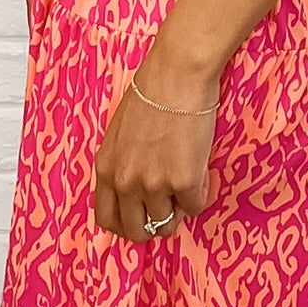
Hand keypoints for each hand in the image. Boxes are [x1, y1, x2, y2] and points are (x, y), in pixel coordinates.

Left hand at [93, 51, 219, 242]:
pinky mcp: (184, 183)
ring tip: (188, 182)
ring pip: (168, 223)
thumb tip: (136, 187)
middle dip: (154, 227)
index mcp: (105, 169)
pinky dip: (201, 194)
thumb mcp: (120, 133)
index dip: (125, 226)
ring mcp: (154, 185)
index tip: (140, 222)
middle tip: (169, 212)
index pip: (106, 219)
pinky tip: (202, 170)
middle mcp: (126, 182)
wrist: (177, 76)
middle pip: (136, 231)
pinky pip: (196, 207)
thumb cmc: (151, 93)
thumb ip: (122, 164)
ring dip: (180, 209)